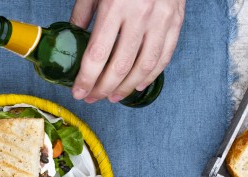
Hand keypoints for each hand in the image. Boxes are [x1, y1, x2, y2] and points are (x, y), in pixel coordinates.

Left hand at [70, 0, 184, 103]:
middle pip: (119, 66)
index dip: (86, 79)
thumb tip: (72, 37)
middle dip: (102, 88)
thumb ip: (83, 13)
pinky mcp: (176, 23)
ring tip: (112, 97)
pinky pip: (164, 57)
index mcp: (115, 7)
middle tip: (92, 98)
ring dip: (125, 88)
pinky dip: (150, 76)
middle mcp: (140, 16)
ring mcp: (161, 21)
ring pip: (143, 67)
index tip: (78, 92)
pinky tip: (137, 84)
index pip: (97, 54)